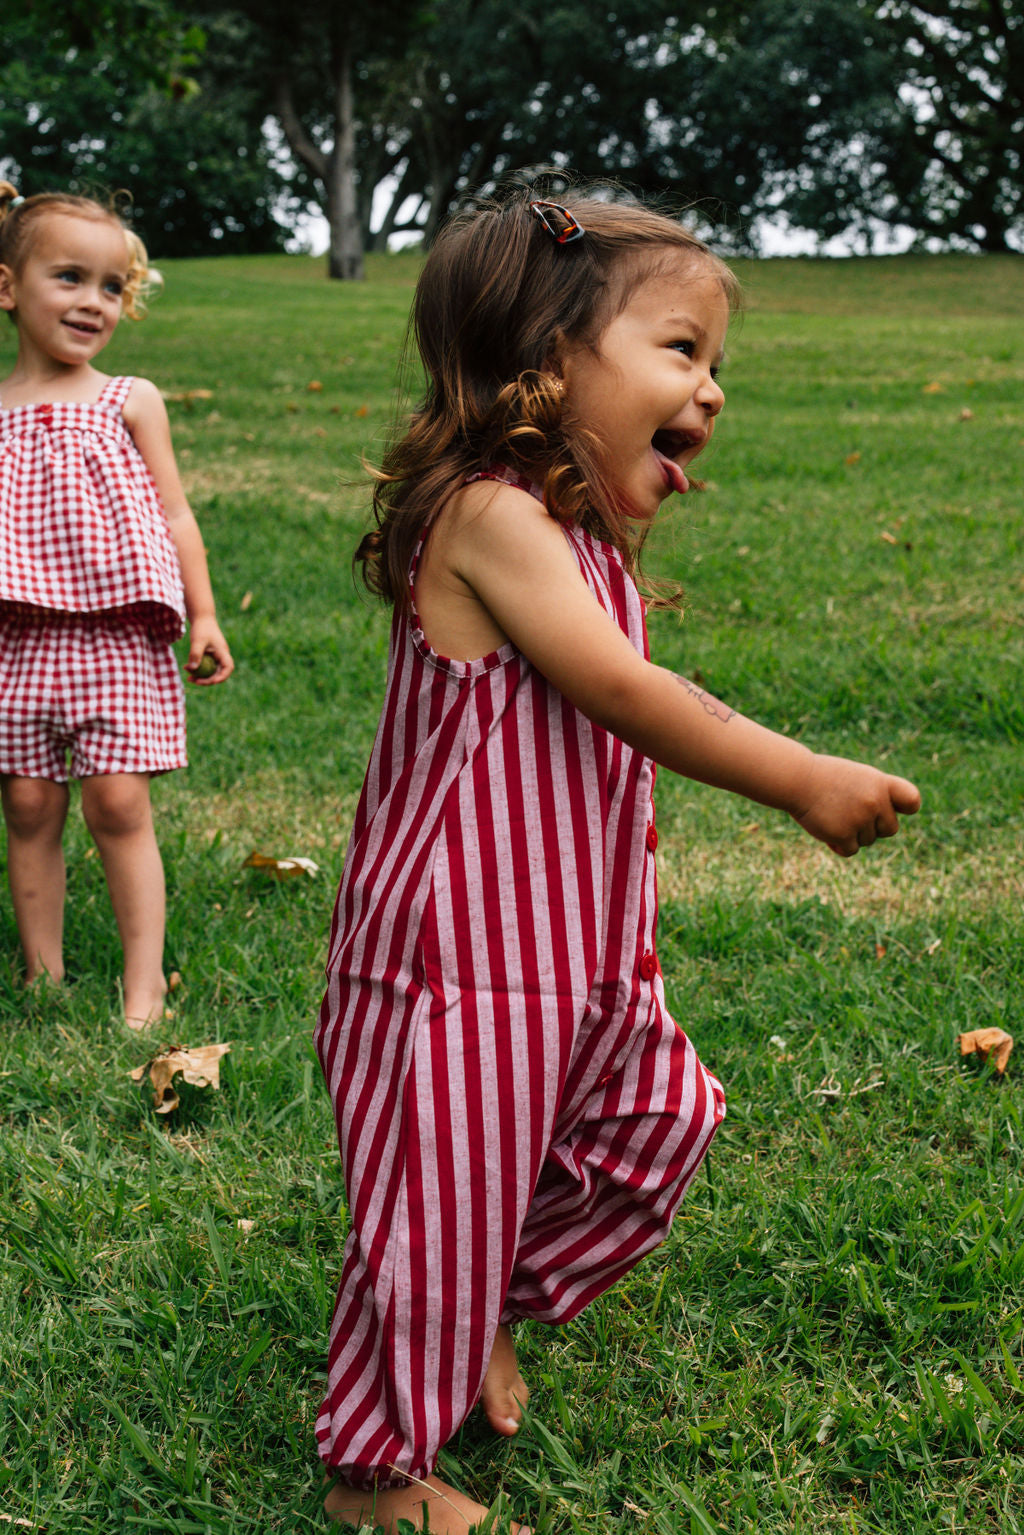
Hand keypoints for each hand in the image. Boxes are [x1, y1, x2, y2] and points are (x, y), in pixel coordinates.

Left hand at [185, 618, 233, 684]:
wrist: (201, 618)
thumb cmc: (201, 627)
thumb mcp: (197, 641)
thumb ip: (195, 654)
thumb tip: (192, 669)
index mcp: (222, 652)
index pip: (228, 668)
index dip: (222, 677)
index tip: (211, 681)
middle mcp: (221, 655)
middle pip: (219, 673)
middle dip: (207, 680)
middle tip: (194, 681)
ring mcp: (215, 656)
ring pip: (211, 671)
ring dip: (201, 676)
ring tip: (189, 678)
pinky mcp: (209, 655)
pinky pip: (205, 666)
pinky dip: (198, 669)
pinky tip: (187, 668)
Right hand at [791, 753, 920, 855]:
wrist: (797, 779)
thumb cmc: (824, 777)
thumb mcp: (856, 777)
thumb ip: (875, 795)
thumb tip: (882, 824)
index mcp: (880, 783)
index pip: (912, 800)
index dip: (904, 809)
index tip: (890, 808)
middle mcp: (875, 801)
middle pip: (889, 829)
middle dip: (873, 827)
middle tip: (850, 815)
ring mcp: (860, 819)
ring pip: (868, 840)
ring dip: (852, 834)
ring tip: (833, 815)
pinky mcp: (843, 835)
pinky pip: (851, 850)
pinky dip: (839, 845)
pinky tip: (826, 831)